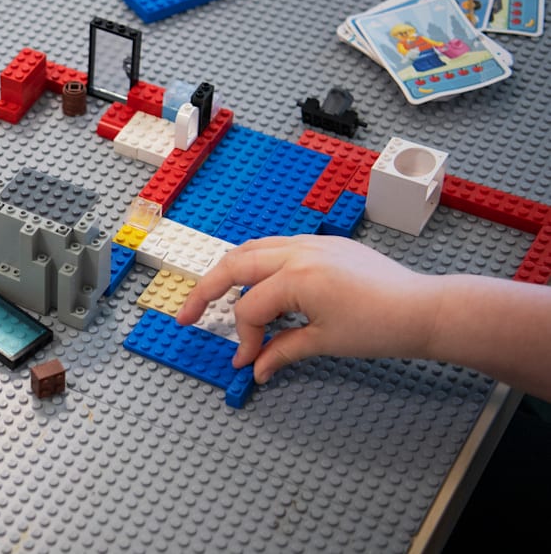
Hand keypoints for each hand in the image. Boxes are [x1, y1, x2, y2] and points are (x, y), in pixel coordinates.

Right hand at [176, 235, 441, 383]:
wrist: (426, 310)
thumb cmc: (380, 328)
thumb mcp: (324, 343)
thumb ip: (281, 351)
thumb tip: (256, 369)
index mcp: (295, 277)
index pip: (249, 309)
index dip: (244, 340)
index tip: (249, 362)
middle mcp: (297, 252)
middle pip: (233, 265)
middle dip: (206, 290)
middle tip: (187, 315)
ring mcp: (312, 243)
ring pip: (254, 248)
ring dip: (230, 271)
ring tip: (217, 295)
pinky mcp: (326, 245)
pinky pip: (278, 246)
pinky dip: (258, 263)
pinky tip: (260, 285)